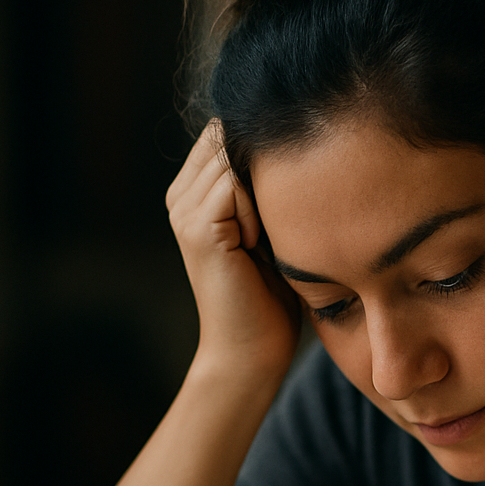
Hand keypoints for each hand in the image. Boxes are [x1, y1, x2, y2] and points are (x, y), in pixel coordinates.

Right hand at [166, 119, 299, 372]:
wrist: (252, 352)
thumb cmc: (273, 297)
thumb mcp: (274, 230)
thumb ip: (270, 188)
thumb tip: (302, 141)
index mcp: (195, 193)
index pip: (228, 133)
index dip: (266, 146)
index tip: (295, 184)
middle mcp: (182, 196)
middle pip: (229, 136)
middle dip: (268, 159)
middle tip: (287, 212)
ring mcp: (185, 211)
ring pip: (233, 156)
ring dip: (267, 187)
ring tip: (269, 236)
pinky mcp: (198, 228)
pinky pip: (233, 184)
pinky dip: (260, 208)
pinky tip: (261, 245)